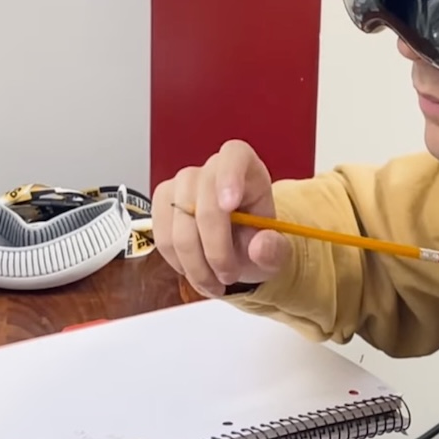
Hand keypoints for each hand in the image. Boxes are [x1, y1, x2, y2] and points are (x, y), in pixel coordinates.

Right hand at [152, 140, 290, 297]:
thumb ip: (274, 249)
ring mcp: (183, 183)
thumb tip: (259, 248)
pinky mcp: (163, 202)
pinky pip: (163, 236)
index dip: (229, 177)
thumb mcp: (275, 250)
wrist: (237, 247)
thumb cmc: (255, 239)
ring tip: (215, 283)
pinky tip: (196, 272)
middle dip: (216, 251)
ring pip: (180, 227)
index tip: (229, 205)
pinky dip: (179, 262)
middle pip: (204, 205)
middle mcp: (212, 169)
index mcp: (246, 166)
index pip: (235, 156)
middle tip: (229, 277)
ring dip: (196, 264)